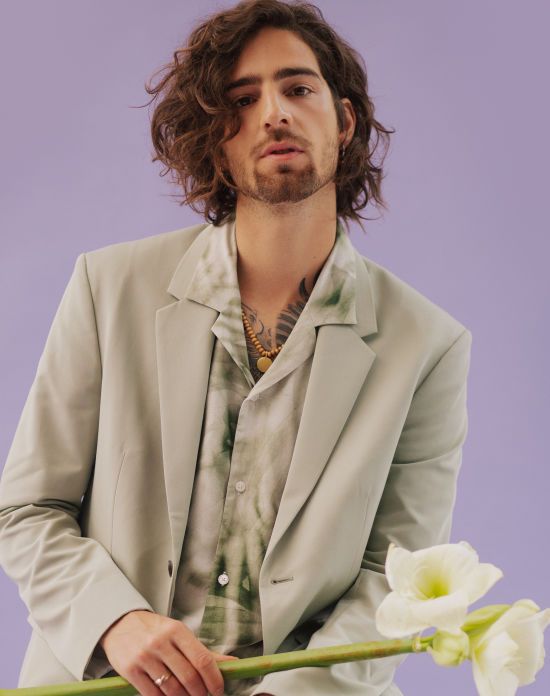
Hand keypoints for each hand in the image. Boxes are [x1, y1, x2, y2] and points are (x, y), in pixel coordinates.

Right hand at [99, 609, 238, 695]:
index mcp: (177, 630)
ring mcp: (145, 656)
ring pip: (172, 689)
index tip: (219, 690)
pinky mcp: (130, 670)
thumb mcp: (178, 633)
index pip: (202, 659)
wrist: (120, 624)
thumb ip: (202, 651)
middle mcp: (161, 642)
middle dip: (200, 693)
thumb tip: (232, 663)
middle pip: (189, 677)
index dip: (214, 680)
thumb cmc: (154, 630)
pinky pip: (152, 694)